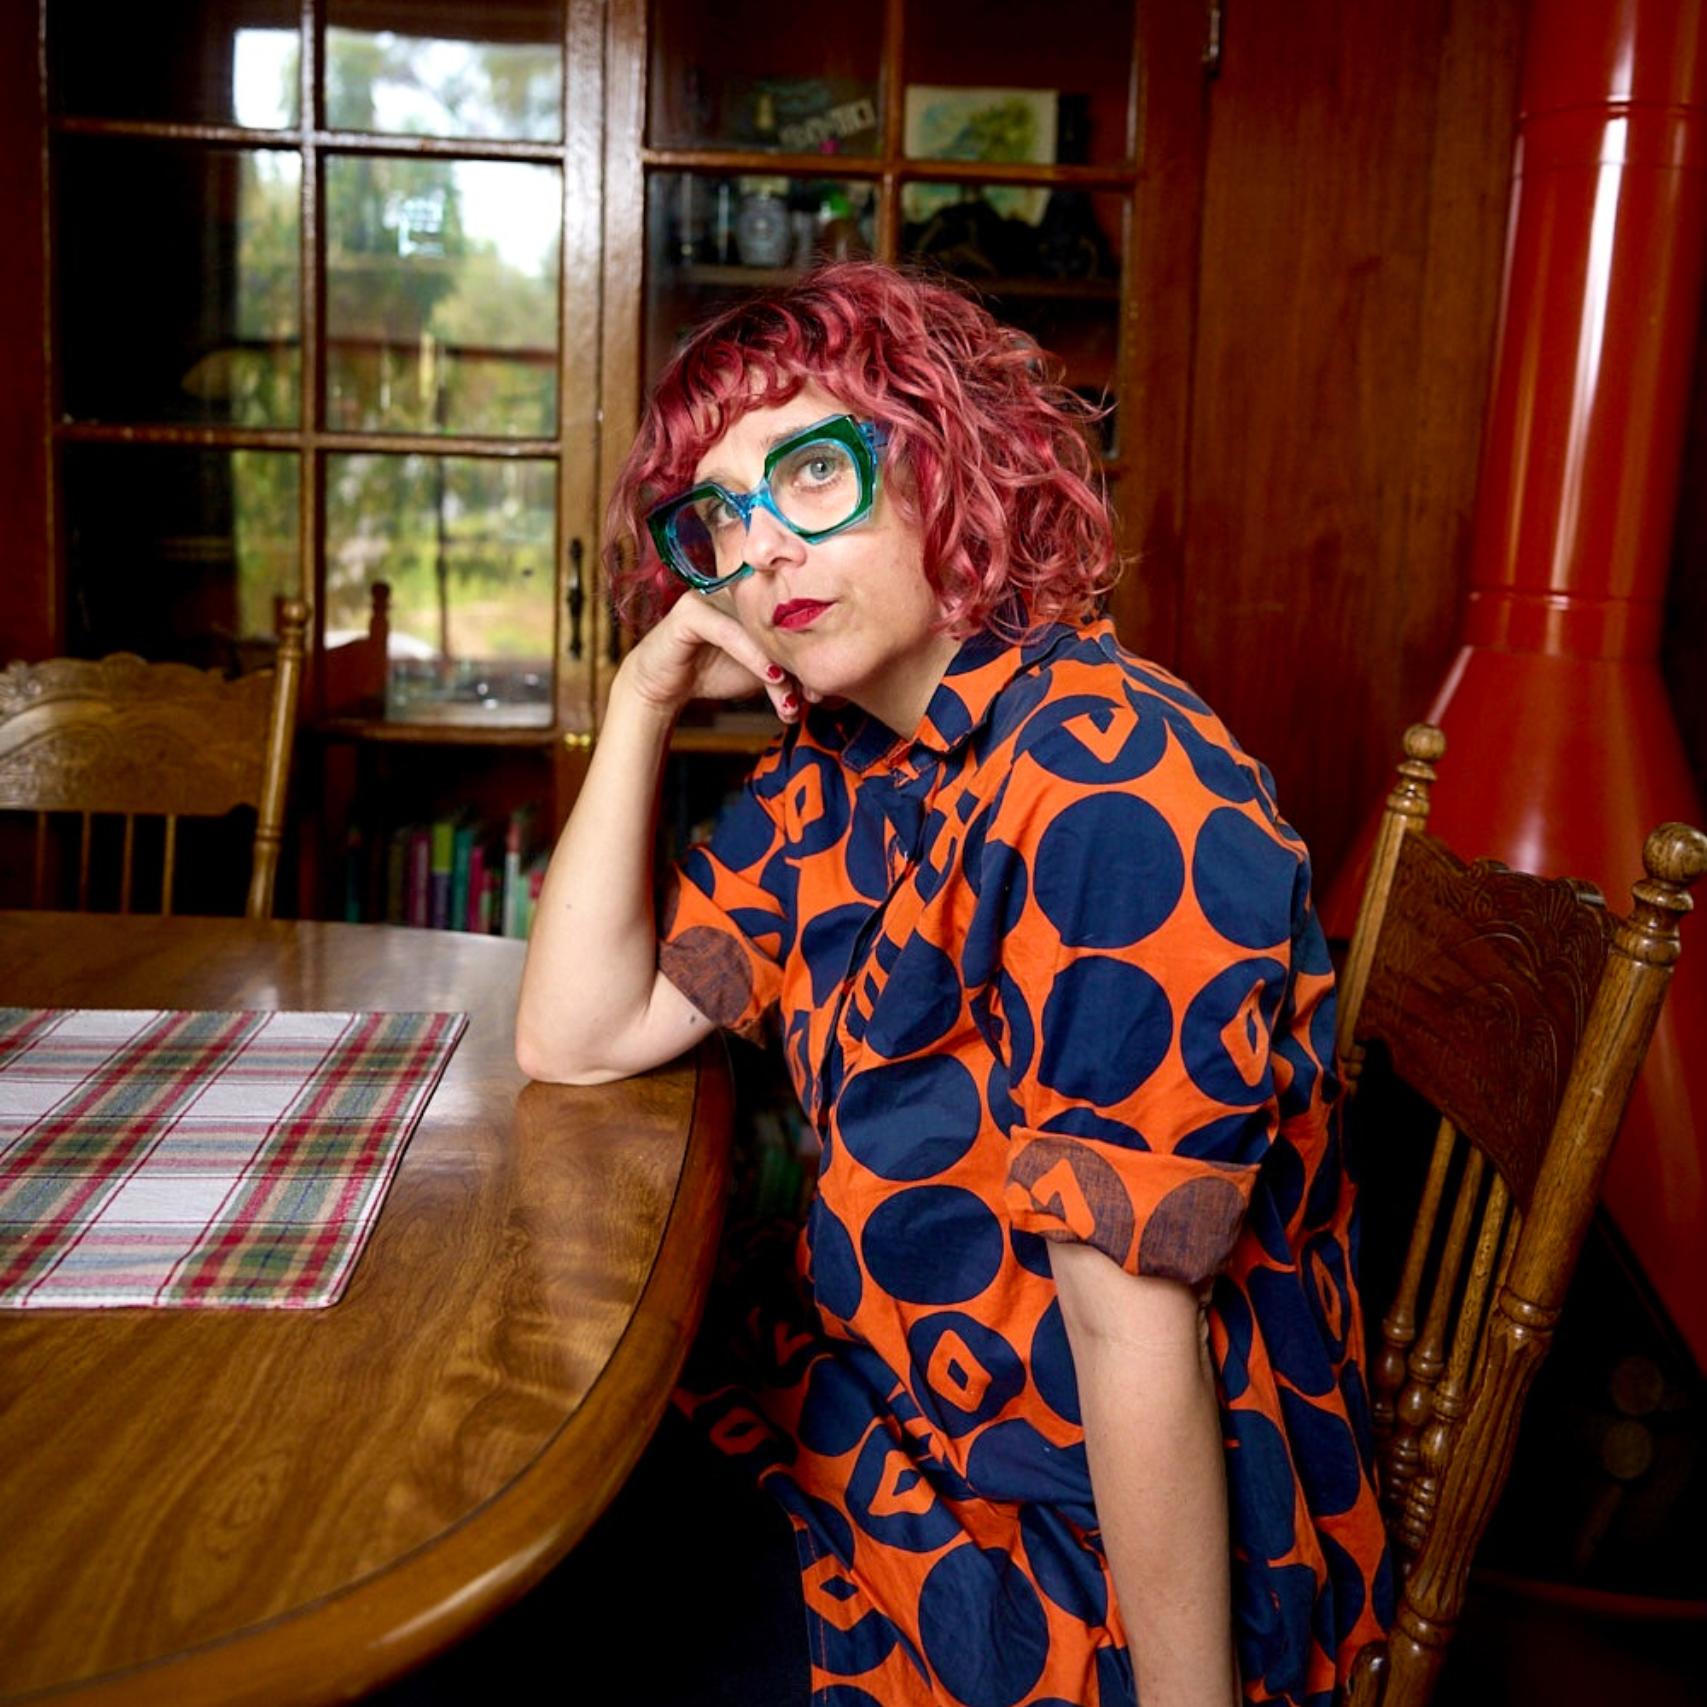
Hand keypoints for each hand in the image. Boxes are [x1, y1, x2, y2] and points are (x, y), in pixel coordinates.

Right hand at [619, 591, 805, 723]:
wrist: (664, 687)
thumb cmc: (712, 673)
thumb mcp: (758, 674)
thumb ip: (786, 670)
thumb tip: (820, 686)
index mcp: (754, 599)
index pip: (790, 621)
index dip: (809, 655)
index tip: (819, 693)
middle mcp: (734, 591)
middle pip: (777, 624)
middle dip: (798, 665)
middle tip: (812, 698)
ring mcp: (711, 597)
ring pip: (757, 630)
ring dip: (779, 667)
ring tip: (791, 700)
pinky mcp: (690, 611)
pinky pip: (729, 632)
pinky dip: (753, 656)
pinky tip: (772, 676)